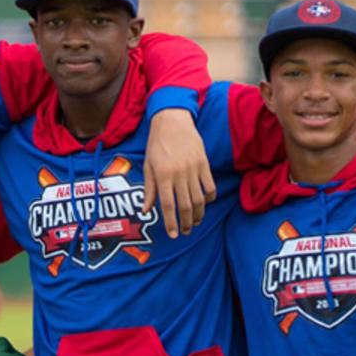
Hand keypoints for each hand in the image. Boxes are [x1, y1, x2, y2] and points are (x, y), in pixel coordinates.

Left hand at [142, 108, 215, 238]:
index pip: (168, 205)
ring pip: (199, 198)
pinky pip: (210, 185)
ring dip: (198, 214)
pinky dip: (210, 197)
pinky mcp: (204, 163)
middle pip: (185, 205)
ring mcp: (193, 168)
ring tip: (194, 222)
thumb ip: (149, 189)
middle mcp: (179, 174)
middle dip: (185, 222)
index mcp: (162, 175)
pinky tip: (206, 204)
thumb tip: (146, 210)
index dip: (170, 222)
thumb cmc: (156, 143)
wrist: (172, 121)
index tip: (172, 234)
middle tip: (185, 232)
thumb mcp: (148, 165)